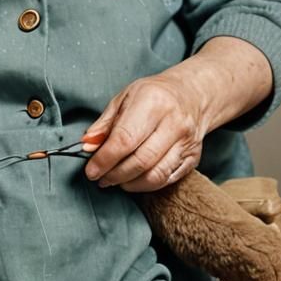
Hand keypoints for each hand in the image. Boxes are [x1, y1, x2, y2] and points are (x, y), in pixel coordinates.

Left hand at [82, 37, 272, 193]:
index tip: (91, 170)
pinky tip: (134, 180)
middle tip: (101, 178)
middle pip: (140, 161)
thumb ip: (105, 124)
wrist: (192, 95)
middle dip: (115, 175)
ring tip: (116, 180)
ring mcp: (187, 142)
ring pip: (155, 175)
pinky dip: (146, 185)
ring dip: (130, 184)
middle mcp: (174, 123)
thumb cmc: (153, 96)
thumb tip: (87, 146)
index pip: (125, 140)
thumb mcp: (124, 98)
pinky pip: (166, 180)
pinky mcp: (193, 158)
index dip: (105, 159)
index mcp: (153, 102)